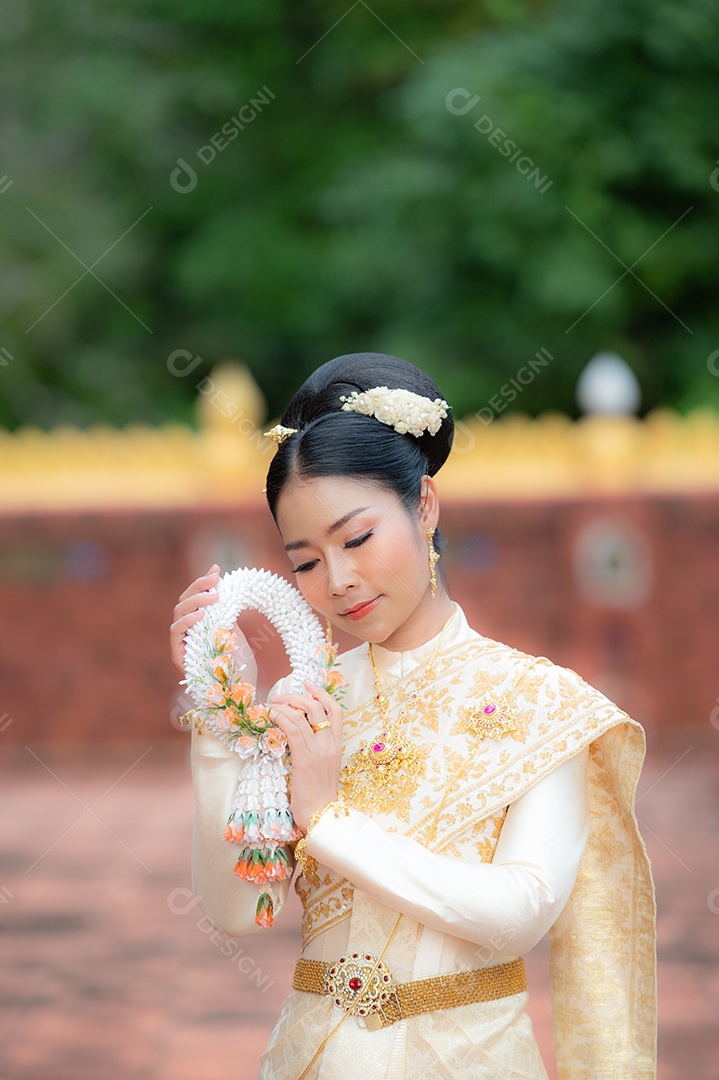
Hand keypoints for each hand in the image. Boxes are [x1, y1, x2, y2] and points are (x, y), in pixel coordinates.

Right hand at [169, 565, 257, 684]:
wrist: (242, 693)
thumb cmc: (240, 666)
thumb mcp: (235, 632)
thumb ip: (225, 613)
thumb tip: (223, 586)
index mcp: (200, 626)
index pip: (194, 599)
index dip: (202, 583)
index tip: (216, 570)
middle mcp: (188, 634)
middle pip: (183, 603)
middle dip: (198, 588)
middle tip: (215, 579)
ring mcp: (182, 645)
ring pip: (177, 615)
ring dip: (194, 602)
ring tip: (212, 597)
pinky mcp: (179, 657)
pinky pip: (176, 633)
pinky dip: (187, 621)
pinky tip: (201, 614)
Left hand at [267, 680, 342, 832]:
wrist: (323, 817)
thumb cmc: (320, 796)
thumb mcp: (323, 768)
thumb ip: (316, 750)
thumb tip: (297, 735)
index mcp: (337, 746)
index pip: (336, 711)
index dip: (323, 693)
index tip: (308, 684)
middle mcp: (330, 745)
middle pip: (317, 707)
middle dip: (297, 696)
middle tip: (280, 696)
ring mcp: (318, 751)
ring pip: (302, 716)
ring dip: (283, 706)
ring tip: (271, 706)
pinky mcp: (304, 759)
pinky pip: (292, 730)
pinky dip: (280, 719)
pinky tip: (271, 718)